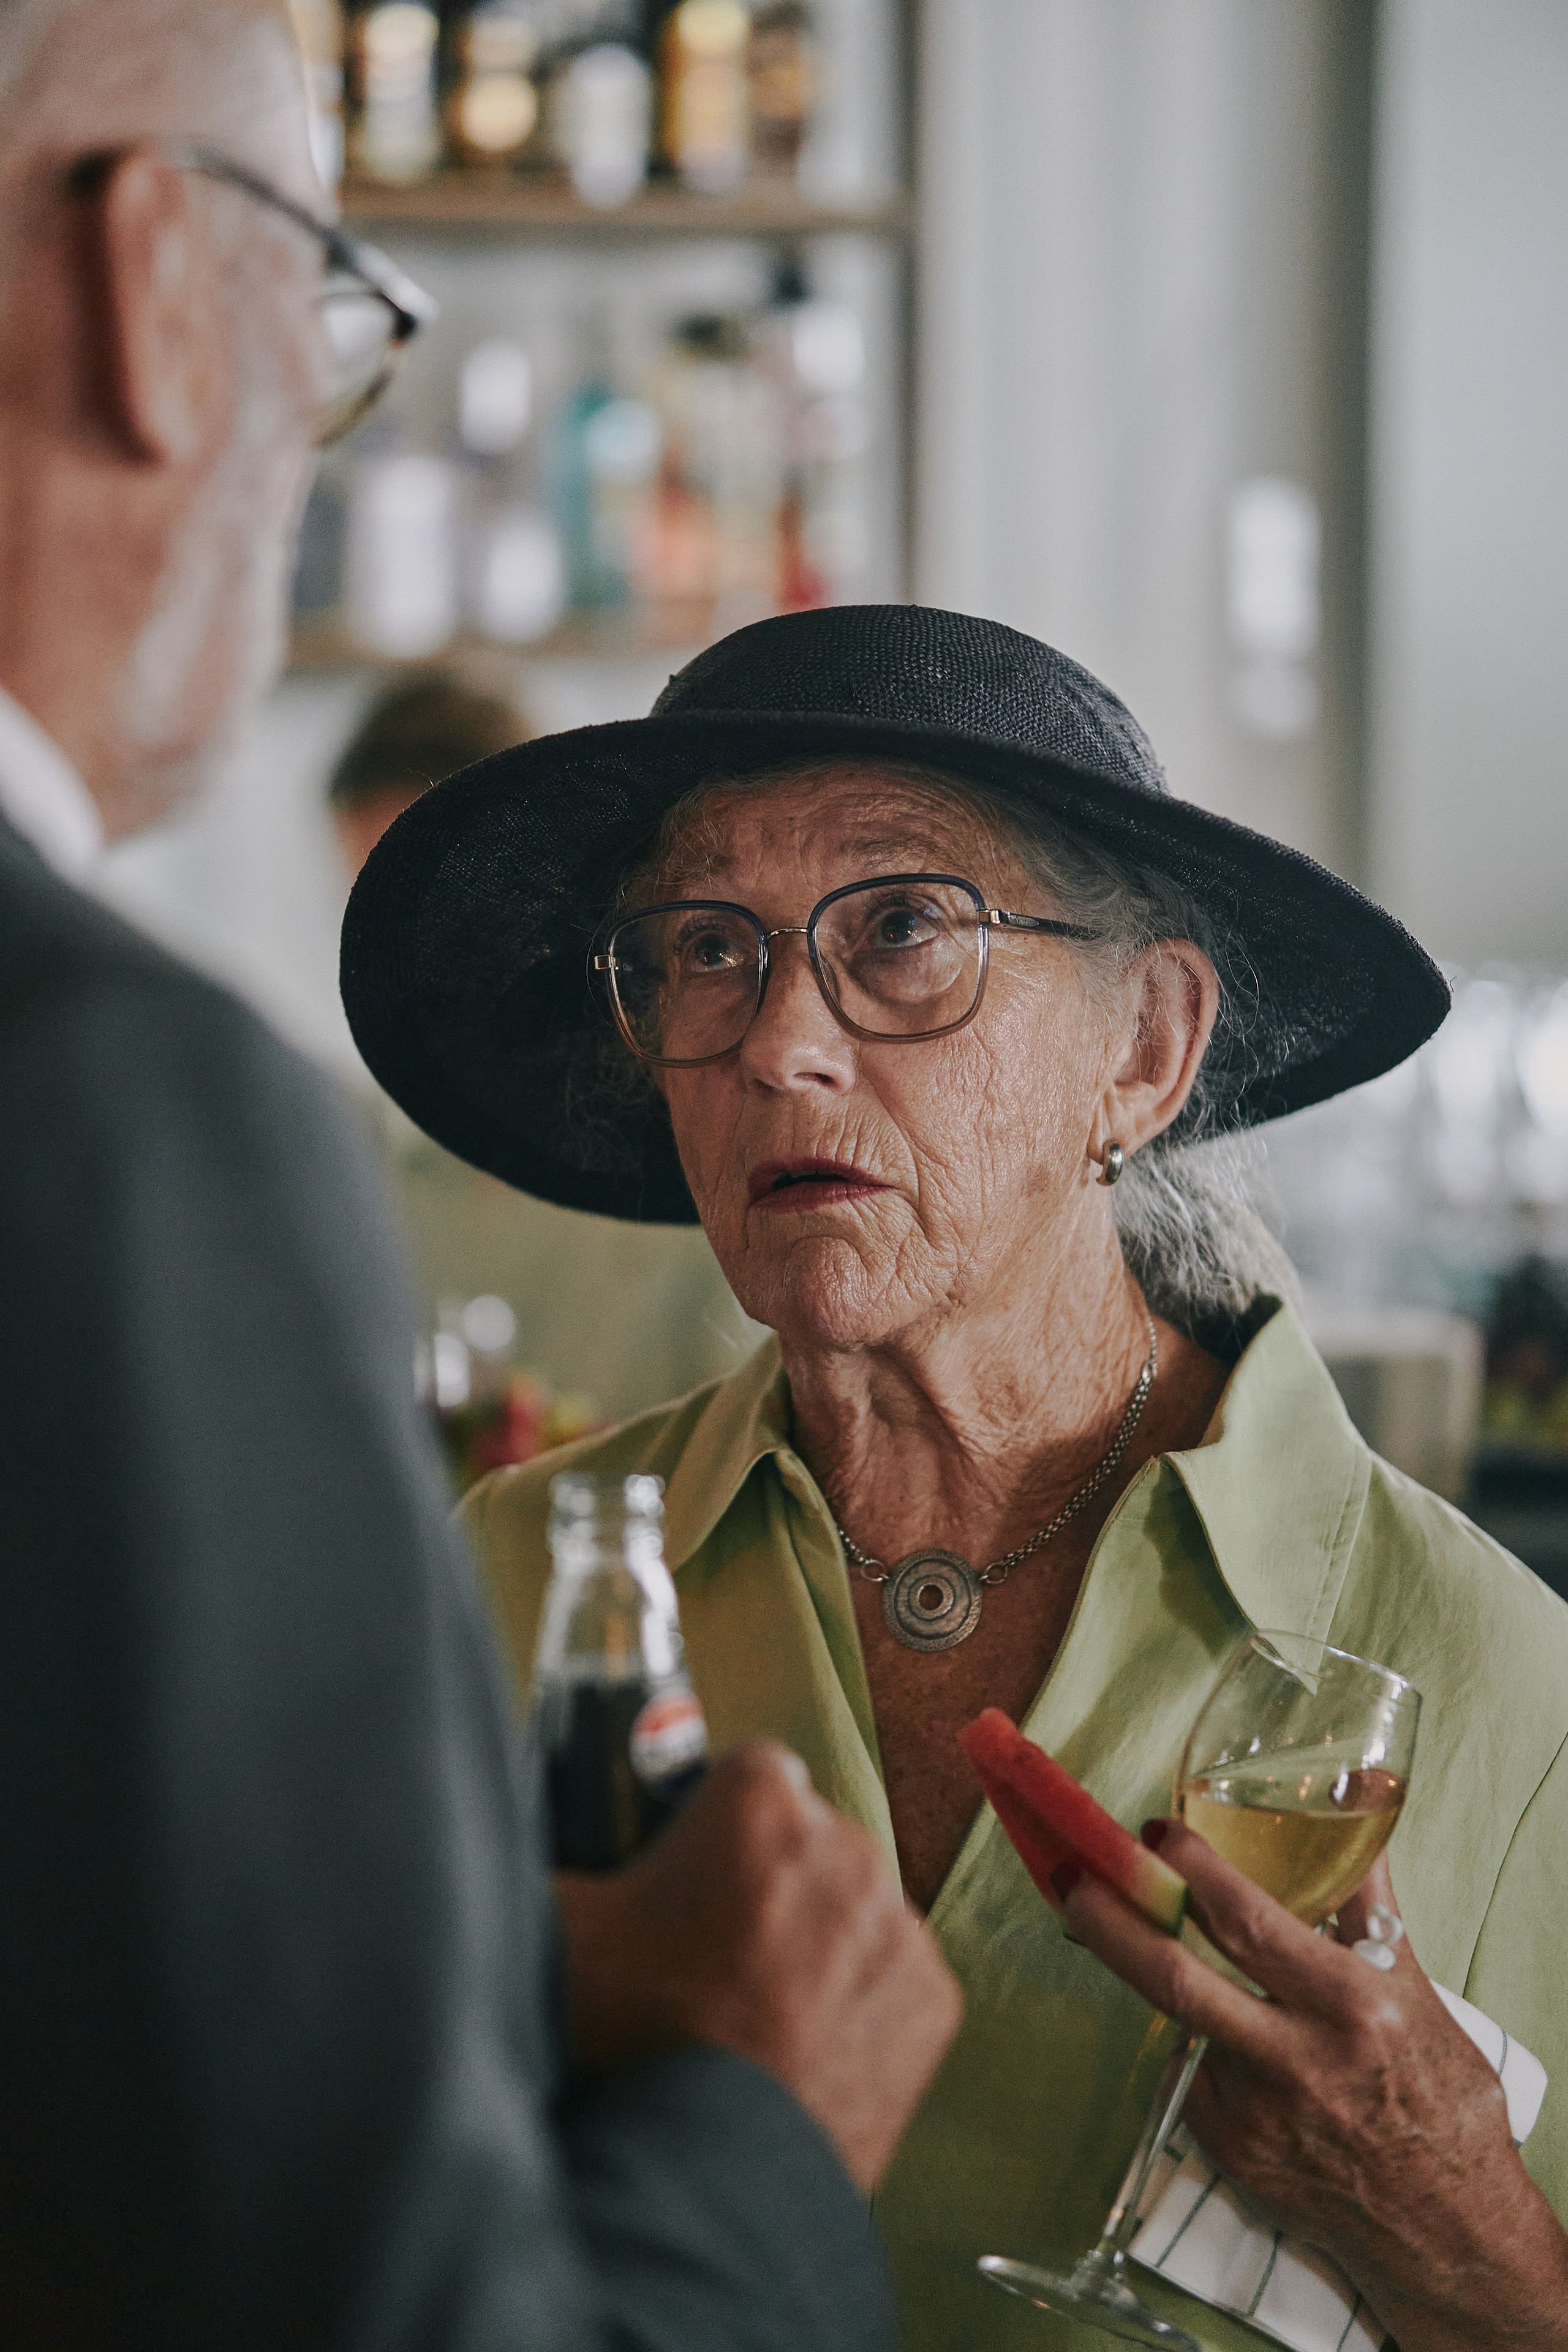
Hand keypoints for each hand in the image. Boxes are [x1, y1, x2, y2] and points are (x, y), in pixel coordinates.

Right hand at [554, 1741, 962, 2190]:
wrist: (703, 2171)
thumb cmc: (629, 2043)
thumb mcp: (559, 1927)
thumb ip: (563, 1861)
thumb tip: (523, 1840)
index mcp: (759, 1801)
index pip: (749, 1773)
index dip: (715, 1824)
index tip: (690, 1875)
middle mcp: (846, 1845)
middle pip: (807, 1842)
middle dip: (769, 1885)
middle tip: (711, 1959)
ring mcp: (899, 1926)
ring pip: (854, 1913)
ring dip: (816, 1946)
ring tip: (753, 2017)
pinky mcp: (933, 2001)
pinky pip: (893, 1983)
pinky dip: (858, 2010)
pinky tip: (800, 2053)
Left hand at [1059, 1826, 1567, 2351]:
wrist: (1451, 2233)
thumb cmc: (1442, 2100)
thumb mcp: (1419, 1994)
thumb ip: (1370, 1907)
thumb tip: (1363, 1808)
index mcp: (1352, 2007)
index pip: (1247, 1924)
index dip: (1192, 1872)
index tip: (1157, 1831)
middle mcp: (1297, 2060)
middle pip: (1175, 1979)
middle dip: (1108, 1921)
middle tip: (1070, 1875)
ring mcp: (1256, 2114)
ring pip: (1180, 2024)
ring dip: (1146, 1975)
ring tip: (1115, 1927)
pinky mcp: (1233, 2152)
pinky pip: (1197, 2077)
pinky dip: (1202, 2047)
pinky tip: (1227, 2041)